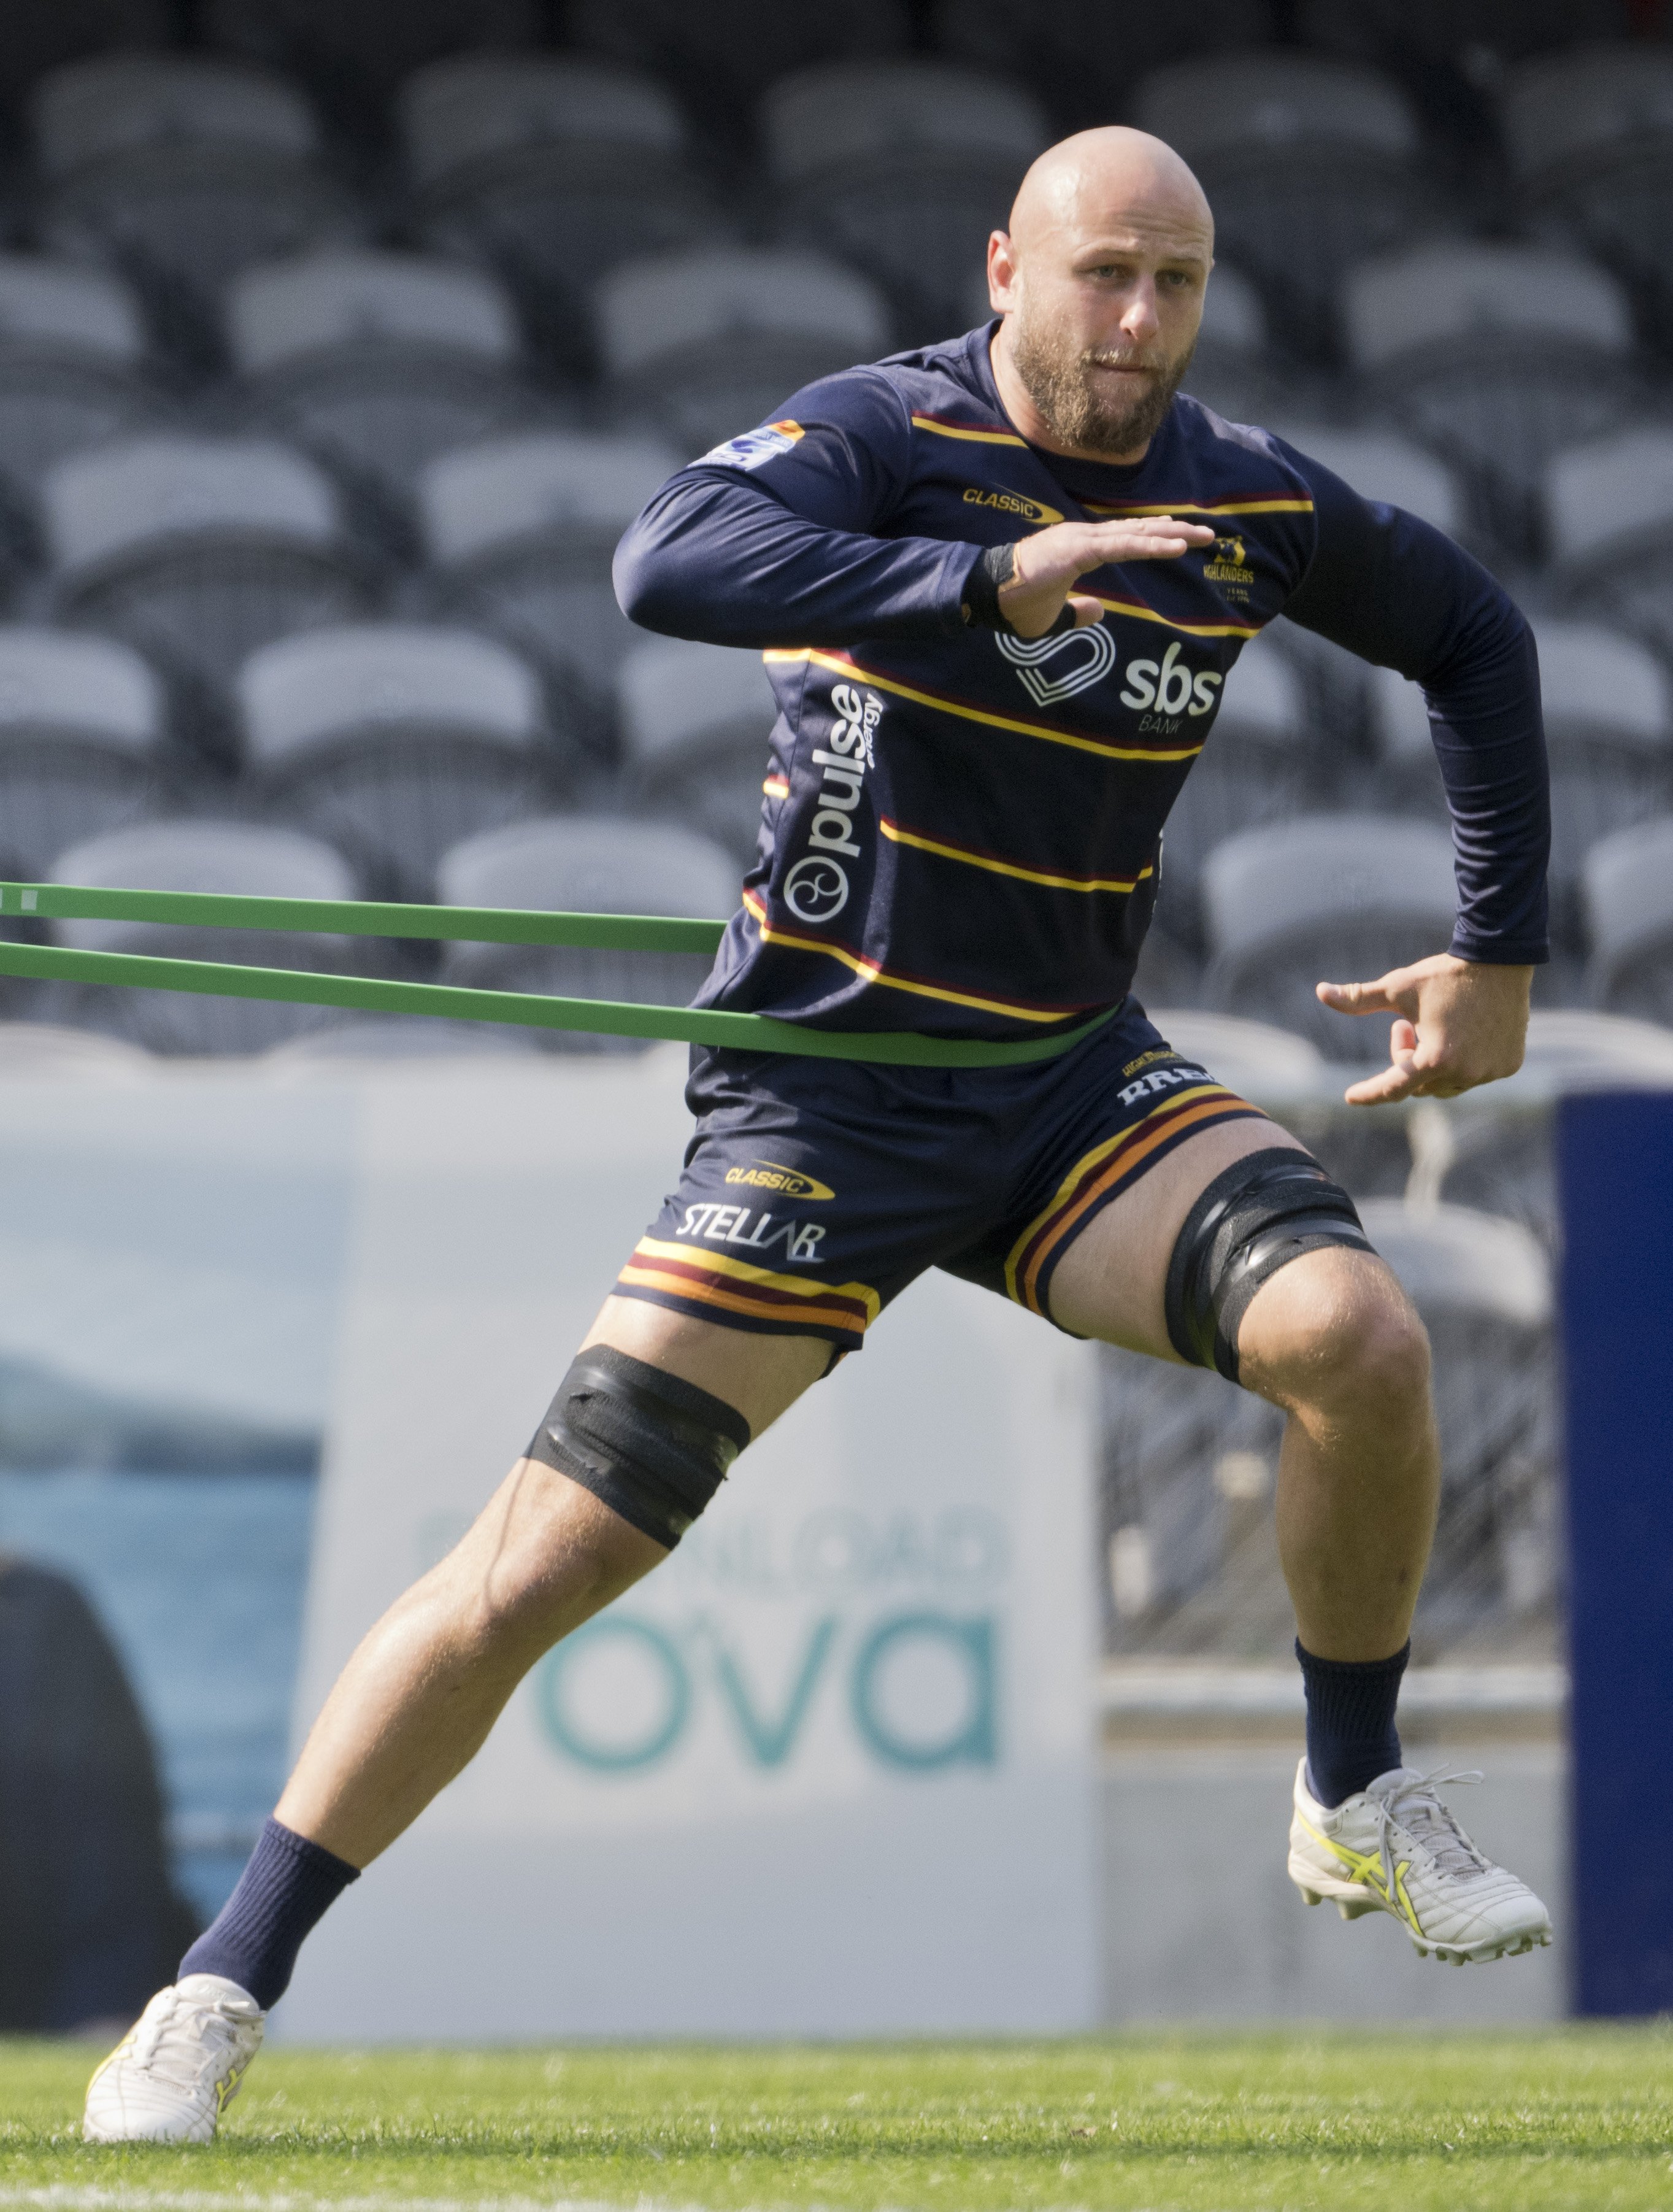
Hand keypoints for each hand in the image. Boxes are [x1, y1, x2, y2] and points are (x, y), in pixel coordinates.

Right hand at [998, 516, 1214, 638]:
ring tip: (1203, 537)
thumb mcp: (1054, 616)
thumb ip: (1077, 612)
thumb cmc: (1015, 605)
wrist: (988, 595)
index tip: (1181, 535)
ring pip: (1135, 534)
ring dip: (1172, 535)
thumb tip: (1100, 611)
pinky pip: (1121, 546)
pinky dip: (1150, 544)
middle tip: (1209, 535)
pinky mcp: (1077, 549)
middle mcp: (1083, 538)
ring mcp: (1080, 540)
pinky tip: (1175, 545)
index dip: (1153, 535)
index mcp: (1078, 549)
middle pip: (1137, 531)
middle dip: (1175, 531)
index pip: (1124, 539)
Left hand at [1316, 953, 1533, 1105]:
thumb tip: (1320, 991)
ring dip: (1433, 1063)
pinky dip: (1463, 1060)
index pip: (1394, 1087)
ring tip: (1430, 1027)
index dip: (1370, 1092)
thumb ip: (1359, 998)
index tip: (1350, 1097)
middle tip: (1401, 1026)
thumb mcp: (1398, 987)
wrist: (1500, 960)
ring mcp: (1490, 1071)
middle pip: (1421, 1084)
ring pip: (1448, 1083)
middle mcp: (1465, 1072)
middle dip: (1406, 1059)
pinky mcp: (1509, 1064)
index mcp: (1436, 1058)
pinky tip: (1462, 1033)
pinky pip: (1476, 1074)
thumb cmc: (1444, 975)